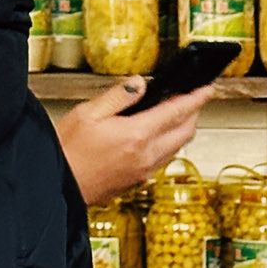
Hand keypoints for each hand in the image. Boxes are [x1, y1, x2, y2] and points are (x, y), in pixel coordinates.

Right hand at [54, 77, 214, 206]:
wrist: (59, 184)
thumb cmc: (68, 151)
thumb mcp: (88, 113)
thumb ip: (118, 96)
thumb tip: (140, 83)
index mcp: (136, 135)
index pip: (177, 112)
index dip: (196, 98)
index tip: (207, 89)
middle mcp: (147, 155)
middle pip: (185, 132)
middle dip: (194, 113)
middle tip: (194, 99)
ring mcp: (146, 170)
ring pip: (177, 147)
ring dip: (183, 130)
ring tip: (178, 115)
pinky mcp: (140, 180)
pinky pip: (165, 159)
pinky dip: (170, 143)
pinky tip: (160, 136)